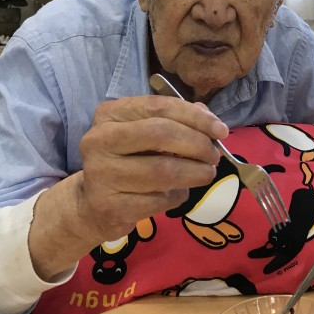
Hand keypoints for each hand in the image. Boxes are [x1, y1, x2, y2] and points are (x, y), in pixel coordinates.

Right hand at [76, 95, 228, 240]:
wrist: (91, 205)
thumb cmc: (126, 162)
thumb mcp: (145, 134)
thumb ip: (176, 121)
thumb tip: (210, 120)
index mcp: (109, 114)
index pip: (159, 107)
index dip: (195, 117)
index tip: (221, 130)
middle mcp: (99, 140)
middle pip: (161, 134)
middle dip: (198, 144)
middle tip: (214, 155)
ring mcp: (101, 174)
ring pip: (164, 171)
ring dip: (195, 173)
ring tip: (206, 173)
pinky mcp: (110, 206)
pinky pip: (159, 200)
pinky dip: (179, 195)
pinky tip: (179, 192)